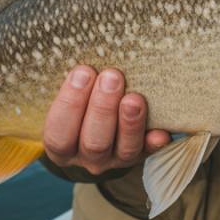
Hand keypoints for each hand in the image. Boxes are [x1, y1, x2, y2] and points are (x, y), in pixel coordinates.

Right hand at [43, 65, 170, 174]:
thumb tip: (85, 59)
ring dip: (129, 123)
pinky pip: (150, 153)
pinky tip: (161, 131)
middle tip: (112, 76)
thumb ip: (74, 83)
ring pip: (123, 150)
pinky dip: (155, 143)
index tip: (82, 71)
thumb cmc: (80, 102)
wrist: (101, 127)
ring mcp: (116, 160)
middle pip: (93, 142)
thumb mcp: (69, 95)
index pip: (59, 132)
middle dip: (103, 107)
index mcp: (62, 145)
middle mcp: (87, 158)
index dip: (70, 103)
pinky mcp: (141, 156)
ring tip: (134, 98)